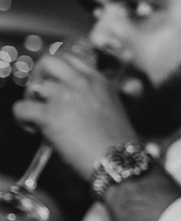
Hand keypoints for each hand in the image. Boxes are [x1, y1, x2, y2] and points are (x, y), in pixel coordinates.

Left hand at [11, 43, 139, 179]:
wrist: (118, 160)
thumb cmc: (119, 143)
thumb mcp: (114, 110)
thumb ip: (94, 98)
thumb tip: (73, 102)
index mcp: (99, 81)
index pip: (70, 59)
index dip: (56, 71)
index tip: (54, 83)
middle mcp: (81, 83)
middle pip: (48, 62)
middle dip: (39, 76)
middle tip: (40, 95)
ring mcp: (64, 96)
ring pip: (33, 88)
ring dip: (32, 101)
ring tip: (39, 118)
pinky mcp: (49, 114)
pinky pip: (21, 108)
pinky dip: (22, 119)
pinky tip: (33, 129)